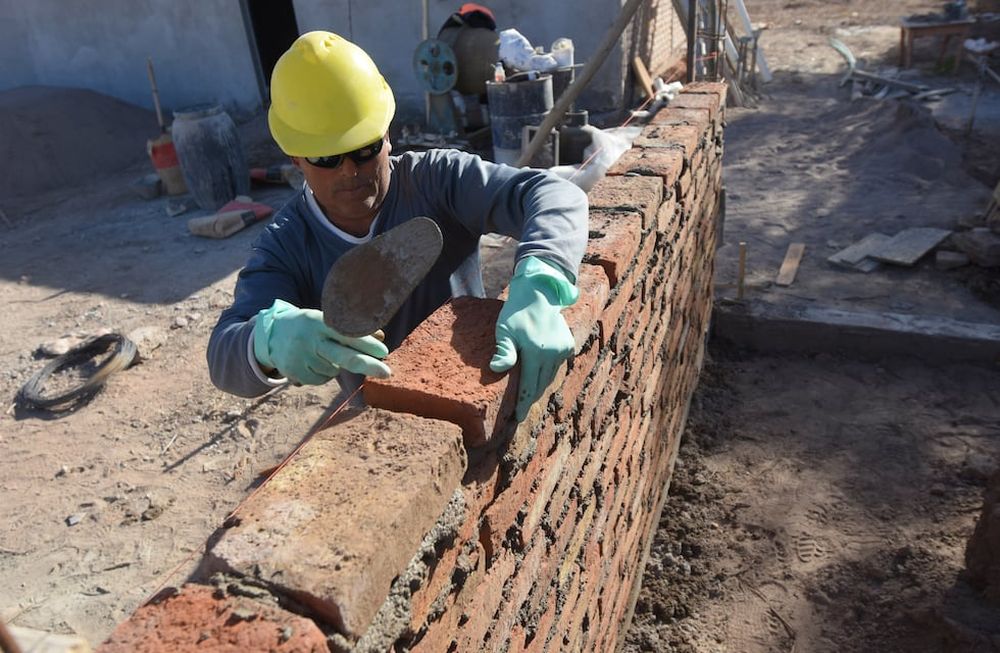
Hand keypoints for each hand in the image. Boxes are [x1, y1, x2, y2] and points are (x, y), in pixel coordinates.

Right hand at [253, 299, 390, 384]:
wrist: (271, 334)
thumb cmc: (309, 325)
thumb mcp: (326, 320)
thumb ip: (351, 329)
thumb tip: (381, 337)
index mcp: (319, 322)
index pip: (346, 333)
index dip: (366, 343)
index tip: (383, 351)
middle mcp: (310, 339)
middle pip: (343, 356)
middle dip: (367, 364)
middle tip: (387, 373)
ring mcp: (301, 357)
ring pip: (333, 370)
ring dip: (336, 365)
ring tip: (322, 352)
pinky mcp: (294, 372)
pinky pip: (321, 379)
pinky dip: (323, 373)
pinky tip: (313, 361)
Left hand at [490, 257, 578, 420]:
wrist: (539, 294)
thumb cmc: (516, 312)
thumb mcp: (504, 330)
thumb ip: (504, 351)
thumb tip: (496, 368)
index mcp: (537, 352)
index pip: (529, 386)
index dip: (522, 404)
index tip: (517, 418)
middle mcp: (553, 354)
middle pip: (540, 385)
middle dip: (530, 399)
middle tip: (519, 413)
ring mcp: (563, 350)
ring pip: (549, 377)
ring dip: (538, 387)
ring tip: (528, 398)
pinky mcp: (568, 346)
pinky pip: (556, 367)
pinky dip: (547, 374)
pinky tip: (537, 378)